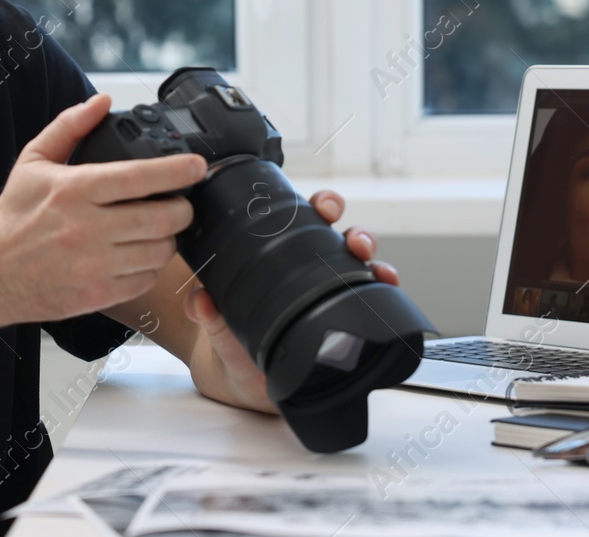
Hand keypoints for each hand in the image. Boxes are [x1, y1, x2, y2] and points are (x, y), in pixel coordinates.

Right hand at [0, 94, 202, 325]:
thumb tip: (101, 101)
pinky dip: (152, 266)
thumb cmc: (14, 216)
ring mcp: (95, 265)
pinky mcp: (99, 294)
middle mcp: (87, 229)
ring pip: (160, 251)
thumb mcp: (34, 162)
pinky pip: (146, 279)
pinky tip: (140, 254)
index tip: (198, 166)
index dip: (177, 171)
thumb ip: (69, 127)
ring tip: (159, 228)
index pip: (139, 177)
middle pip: (162, 218)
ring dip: (169, 238)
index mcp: (74, 190)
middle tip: (180, 202)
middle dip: (182, 208)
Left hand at [183, 189, 398, 413]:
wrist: (246, 382)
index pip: (302, 222)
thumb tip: (200, 300)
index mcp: (279, 258)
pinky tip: (388, 285)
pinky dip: (384, 288)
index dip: (317, 207)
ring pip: (360, 264)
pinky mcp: (347, 319)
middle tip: (352, 237)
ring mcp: (331, 293)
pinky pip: (371, 299)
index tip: (322, 206)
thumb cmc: (233, 341)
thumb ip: (209, 313)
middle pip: (340, 237)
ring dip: (372, 257)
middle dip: (352, 229)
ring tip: (372, 261)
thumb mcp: (218, 326)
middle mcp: (311, 270)